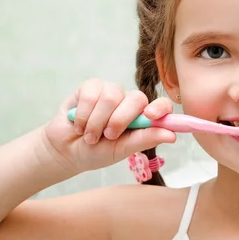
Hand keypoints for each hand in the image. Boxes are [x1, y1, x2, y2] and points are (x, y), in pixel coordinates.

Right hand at [43, 78, 175, 173]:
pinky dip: (83, 115)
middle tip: (108, 136)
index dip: (160, 108)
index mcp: (142, 117)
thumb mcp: (122, 150)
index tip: (151, 117)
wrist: (66, 151)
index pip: (161, 106)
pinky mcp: (90, 87)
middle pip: (136, 98)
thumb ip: (145, 140)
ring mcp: (110, 92)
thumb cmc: (97, 152)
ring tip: (89, 135)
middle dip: (119, 120)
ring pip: (111, 97)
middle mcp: (128, 101)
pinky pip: (91, 95)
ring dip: (97, 122)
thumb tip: (172, 135)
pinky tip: (78, 124)